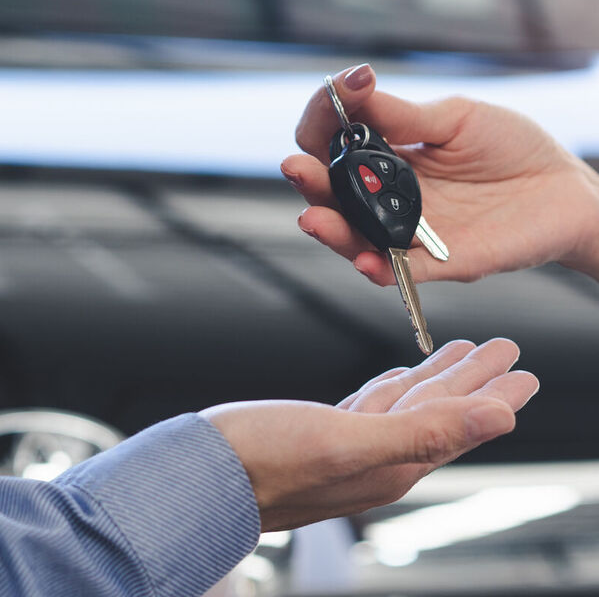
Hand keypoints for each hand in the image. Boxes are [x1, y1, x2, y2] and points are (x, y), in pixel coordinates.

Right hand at [202, 338, 537, 531]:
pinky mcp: (325, 431)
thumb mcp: (349, 444)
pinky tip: (397, 378)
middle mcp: (379, 456)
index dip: (496, 395)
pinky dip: (393, 388)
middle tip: (503, 350)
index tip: (524, 371)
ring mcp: (351, 444)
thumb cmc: (264, 462)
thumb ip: (424, 434)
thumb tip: (498, 420)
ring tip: (459, 354)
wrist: (202, 475)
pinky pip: (374, 405)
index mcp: (394, 461)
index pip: (462, 423)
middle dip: (475, 379)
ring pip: (409, 403)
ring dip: (437, 378)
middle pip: (441, 409)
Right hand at [281, 64, 598, 283]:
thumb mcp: (457, 120)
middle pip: (337, 197)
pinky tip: (365, 259)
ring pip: (359, 238)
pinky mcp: (439, 262)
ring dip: (333, 230)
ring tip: (313, 217)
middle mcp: (391, 199)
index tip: (337, 94)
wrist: (562, 189)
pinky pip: (403, 271)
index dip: (327, 122)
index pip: (339, 145)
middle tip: (296, 167)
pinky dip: (381, 268)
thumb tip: (355, 90)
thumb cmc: (512, 150)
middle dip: (312, 182)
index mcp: (390, 160)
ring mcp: (411, 233)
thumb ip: (406, 117)